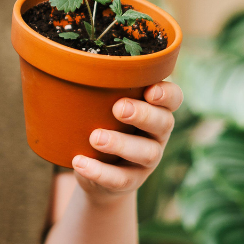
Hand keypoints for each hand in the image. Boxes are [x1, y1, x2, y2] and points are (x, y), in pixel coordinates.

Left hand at [70, 81, 183, 202]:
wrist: (101, 175)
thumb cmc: (104, 126)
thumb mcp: (106, 107)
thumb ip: (101, 89)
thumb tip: (69, 62)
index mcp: (156, 109)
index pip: (174, 98)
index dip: (167, 94)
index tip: (150, 90)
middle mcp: (158, 134)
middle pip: (163, 123)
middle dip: (143, 114)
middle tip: (119, 108)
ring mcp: (148, 160)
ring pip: (147, 153)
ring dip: (121, 143)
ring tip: (95, 137)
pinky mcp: (132, 181)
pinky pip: (121, 179)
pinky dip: (99, 172)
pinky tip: (79, 162)